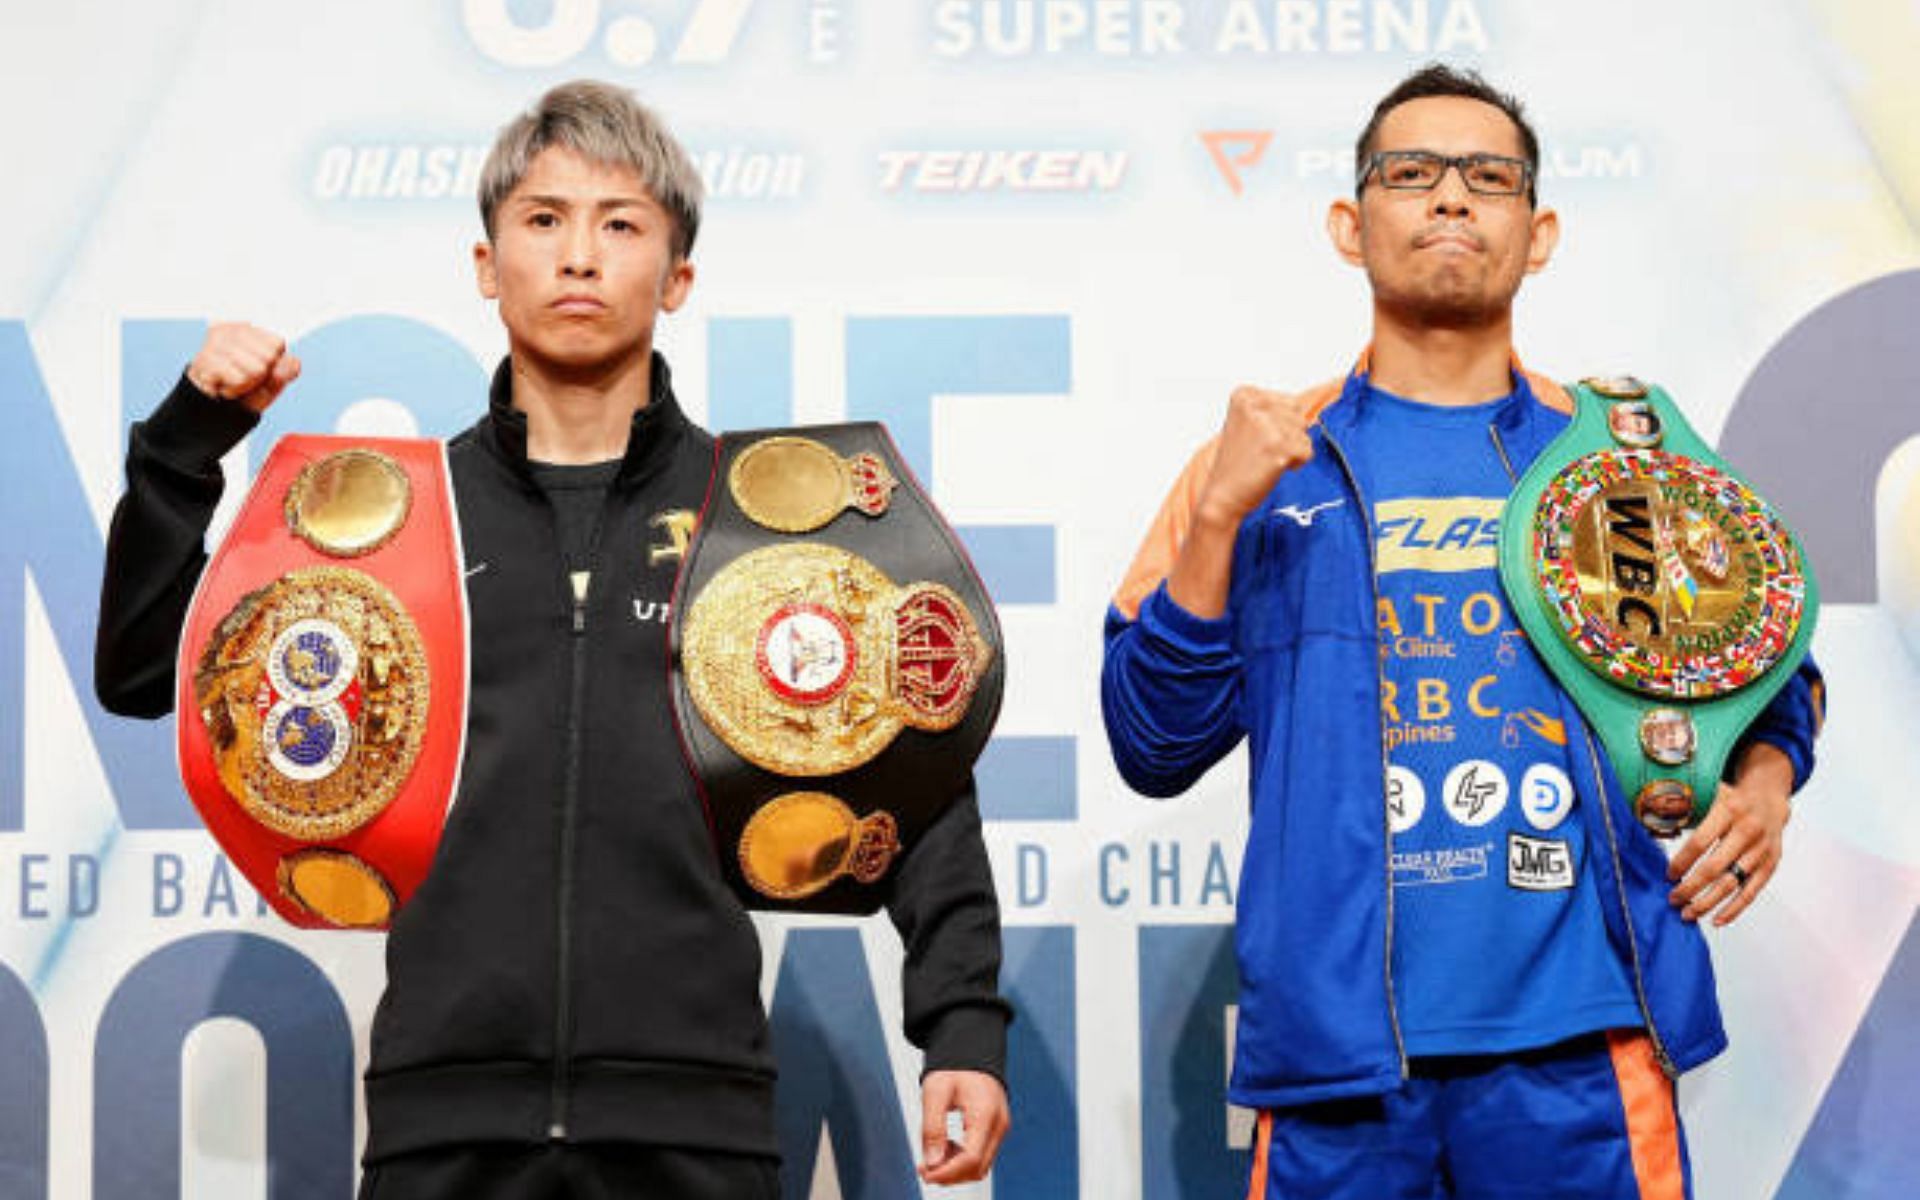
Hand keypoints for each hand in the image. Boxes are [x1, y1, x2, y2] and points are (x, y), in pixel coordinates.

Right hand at [185, 322, 300, 412]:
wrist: (211, 407)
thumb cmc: (243, 388)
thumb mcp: (271, 382)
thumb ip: (285, 371)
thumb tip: (295, 363)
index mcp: (247, 327)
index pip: (277, 343)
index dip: (272, 364)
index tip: (257, 369)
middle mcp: (230, 329)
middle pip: (268, 356)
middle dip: (260, 375)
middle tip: (242, 376)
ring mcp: (216, 343)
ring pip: (256, 369)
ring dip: (247, 384)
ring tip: (232, 381)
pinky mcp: (206, 360)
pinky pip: (240, 380)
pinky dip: (235, 390)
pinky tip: (223, 386)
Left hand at [917, 1069, 1008, 1185]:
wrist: (972, 1051)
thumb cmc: (955, 1067)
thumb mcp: (935, 1090)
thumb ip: (933, 1126)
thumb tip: (932, 1161)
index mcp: (985, 1113)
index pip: (971, 1158)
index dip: (946, 1171)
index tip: (924, 1171)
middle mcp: (998, 1124)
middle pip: (978, 1168)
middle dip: (949, 1175)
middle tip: (924, 1167)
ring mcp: (1000, 1128)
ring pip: (981, 1166)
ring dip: (955, 1170)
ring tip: (933, 1156)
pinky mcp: (996, 1130)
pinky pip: (982, 1156)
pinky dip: (962, 1161)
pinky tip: (946, 1149)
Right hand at [1195, 385, 1317, 526]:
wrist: (1222, 496)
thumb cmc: (1237, 463)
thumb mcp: (1249, 423)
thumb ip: (1275, 410)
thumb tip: (1307, 414)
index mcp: (1244, 395)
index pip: (1290, 402)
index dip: (1281, 425)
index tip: (1257, 438)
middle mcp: (1253, 405)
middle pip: (1299, 416)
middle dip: (1289, 436)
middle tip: (1262, 451)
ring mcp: (1266, 426)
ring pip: (1305, 433)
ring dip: (1292, 450)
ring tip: (1266, 459)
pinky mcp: (1278, 446)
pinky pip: (1307, 451)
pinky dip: (1296, 463)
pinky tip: (1273, 468)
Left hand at [1667, 743, 1793, 926]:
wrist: (1770, 796)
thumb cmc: (1732, 798)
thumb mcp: (1710, 793)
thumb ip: (1687, 808)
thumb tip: (1650, 821)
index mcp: (1728, 810)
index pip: (1700, 842)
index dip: (1682, 862)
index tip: (1668, 875)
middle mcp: (1748, 831)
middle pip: (1714, 868)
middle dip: (1691, 888)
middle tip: (1672, 900)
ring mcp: (1761, 850)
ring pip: (1732, 884)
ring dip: (1708, 902)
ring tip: (1687, 913)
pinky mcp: (1771, 864)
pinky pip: (1752, 892)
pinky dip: (1734, 909)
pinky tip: (1717, 919)